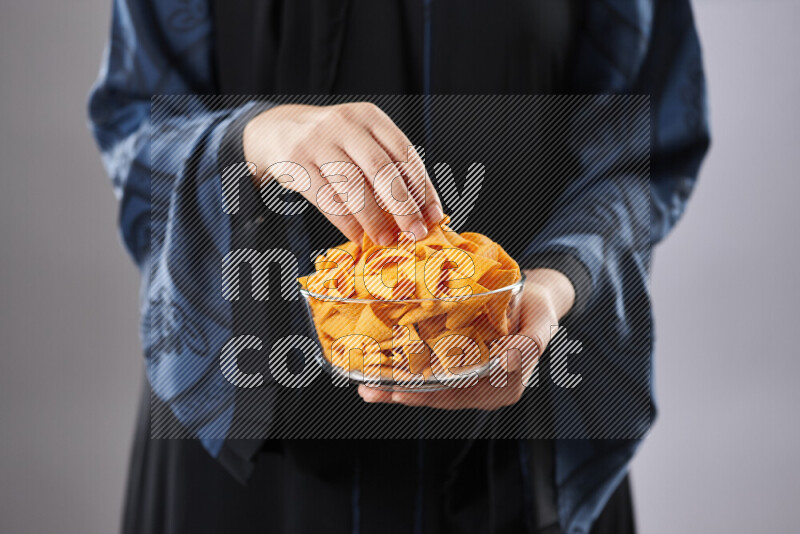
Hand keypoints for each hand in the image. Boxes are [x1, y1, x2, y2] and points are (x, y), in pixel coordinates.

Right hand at [243, 103, 443, 244]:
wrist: (278, 130)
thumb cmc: (333, 143)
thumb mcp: (361, 141)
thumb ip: (388, 168)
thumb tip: (420, 214)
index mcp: (371, 117)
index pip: (405, 155)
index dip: (423, 189)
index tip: (434, 218)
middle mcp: (346, 124)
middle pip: (382, 170)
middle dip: (403, 206)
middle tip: (416, 233)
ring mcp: (318, 142)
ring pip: (353, 186)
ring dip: (373, 219)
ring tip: (386, 239)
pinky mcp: (296, 163)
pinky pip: (326, 199)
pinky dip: (345, 222)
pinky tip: (358, 236)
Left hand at [358, 268, 575, 408]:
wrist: (530, 298)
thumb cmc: (536, 309)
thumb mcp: (541, 321)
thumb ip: (530, 344)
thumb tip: (506, 360)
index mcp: (506, 386)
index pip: (462, 394)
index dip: (430, 393)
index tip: (402, 389)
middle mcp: (485, 389)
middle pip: (440, 395)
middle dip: (404, 392)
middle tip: (372, 387)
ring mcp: (469, 382)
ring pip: (430, 389)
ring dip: (396, 387)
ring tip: (367, 384)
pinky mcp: (457, 369)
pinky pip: (429, 377)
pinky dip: (403, 376)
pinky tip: (376, 376)